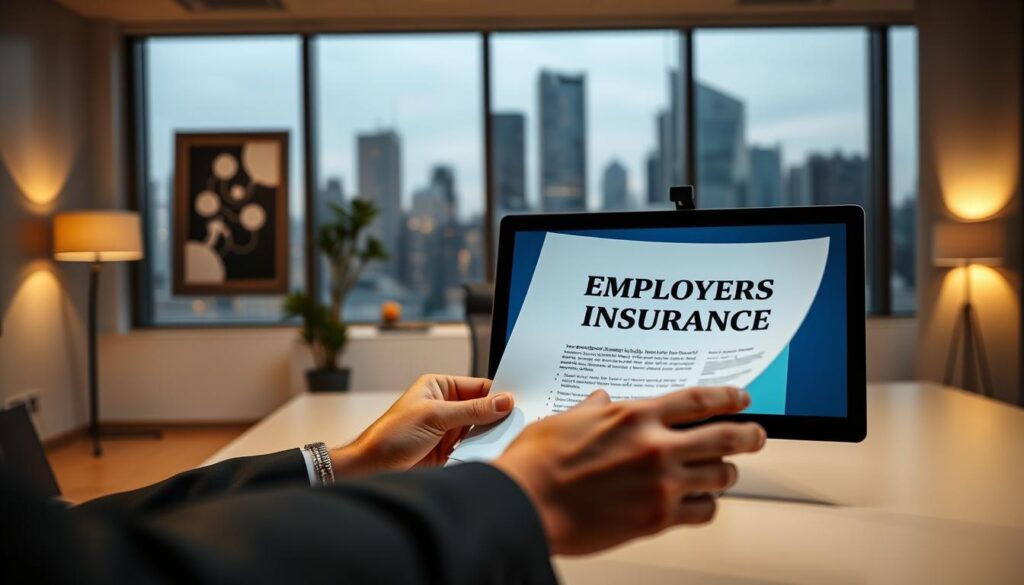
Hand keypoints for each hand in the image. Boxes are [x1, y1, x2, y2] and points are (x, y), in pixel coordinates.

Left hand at [330, 374, 513, 474]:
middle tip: (516, 422)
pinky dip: (480, 450)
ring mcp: (447, 429)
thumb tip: (502, 401)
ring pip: (480, 429)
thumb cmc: (390, 435)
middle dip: (496, 416)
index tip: (517, 403)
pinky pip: (472, 447)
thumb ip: (472, 410)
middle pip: (482, 408)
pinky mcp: (448, 450)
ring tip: (502, 439)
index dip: (498, 394)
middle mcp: (445, 406)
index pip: (478, 386)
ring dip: (488, 435)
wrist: (372, 468)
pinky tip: (488, 452)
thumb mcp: (435, 416)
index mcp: (439, 387)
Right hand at [493, 386, 765, 554]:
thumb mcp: (565, 420)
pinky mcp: (657, 518)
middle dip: (748, 436)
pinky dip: (707, 506)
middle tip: (756, 436)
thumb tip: (600, 401)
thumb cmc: (538, 463)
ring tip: (723, 473)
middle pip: (725, 437)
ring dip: (726, 474)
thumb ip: (592, 410)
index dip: (727, 398)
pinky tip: (700, 504)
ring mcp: (661, 484)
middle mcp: (656, 446)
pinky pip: (703, 512)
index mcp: (635, 416)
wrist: (525, 503)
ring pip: (720, 476)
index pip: (697, 401)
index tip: (741, 399)